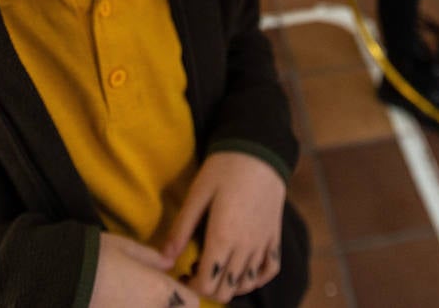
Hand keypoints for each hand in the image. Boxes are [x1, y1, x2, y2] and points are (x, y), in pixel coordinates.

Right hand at [89, 233, 198, 307]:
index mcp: (159, 291)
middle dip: (171, 306)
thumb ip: (152, 258)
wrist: (57, 278)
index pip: (192, 303)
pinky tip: (121, 302)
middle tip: (159, 294)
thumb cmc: (94, 256)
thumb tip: (169, 264)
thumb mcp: (125, 247)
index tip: (178, 287)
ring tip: (136, 297)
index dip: (188, 295)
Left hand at [162, 152, 285, 302]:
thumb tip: (164, 259)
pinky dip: (257, 277)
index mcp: (223, 237)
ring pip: (247, 284)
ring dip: (229, 283)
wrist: (260, 149)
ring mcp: (262, 243)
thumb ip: (181, 229)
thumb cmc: (224, 168)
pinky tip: (243, 269)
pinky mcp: (274, 235)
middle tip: (196, 269)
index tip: (182, 273)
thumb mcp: (198, 194)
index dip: (191, 284)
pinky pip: (270, 269)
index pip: (207, 283)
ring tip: (217, 265)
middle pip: (226, 290)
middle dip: (208, 287)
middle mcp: (245, 247)